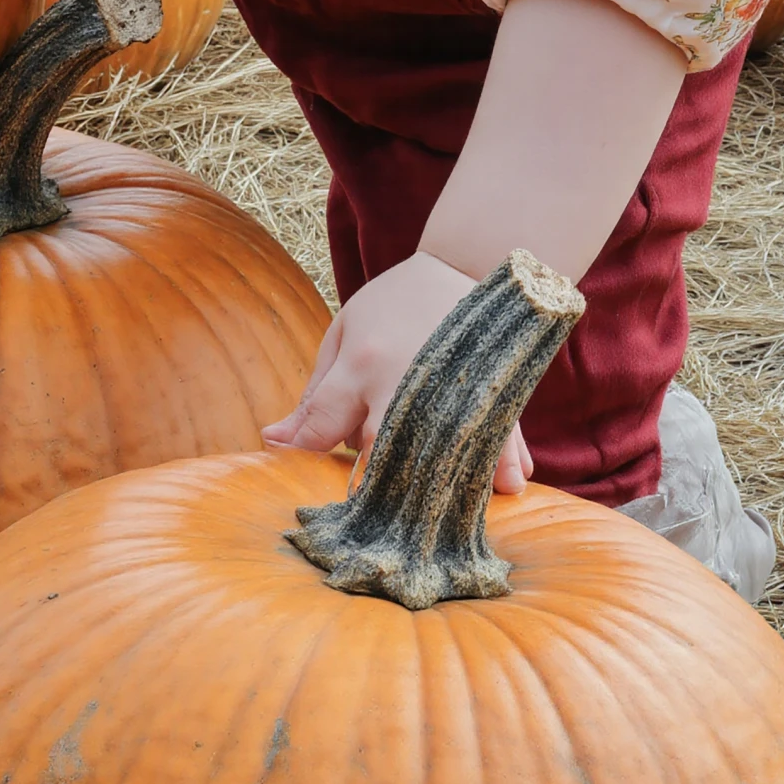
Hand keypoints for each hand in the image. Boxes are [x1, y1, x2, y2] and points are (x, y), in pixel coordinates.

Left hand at [262, 252, 533, 491]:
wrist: (460, 262)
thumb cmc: (393, 303)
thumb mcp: (344, 333)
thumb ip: (315, 395)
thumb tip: (273, 441)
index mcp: (362, 363)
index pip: (323, 426)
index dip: (303, 452)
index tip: (297, 473)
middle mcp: (404, 381)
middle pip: (381, 450)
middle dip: (370, 488)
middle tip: (364, 517)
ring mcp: (453, 386)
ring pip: (443, 450)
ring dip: (440, 488)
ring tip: (440, 521)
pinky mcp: (493, 387)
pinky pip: (500, 431)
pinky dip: (504, 461)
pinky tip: (510, 486)